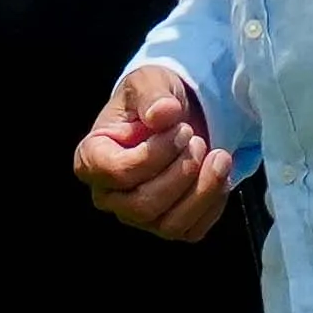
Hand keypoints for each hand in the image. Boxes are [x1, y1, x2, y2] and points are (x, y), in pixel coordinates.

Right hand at [76, 63, 235, 240]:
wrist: (177, 118)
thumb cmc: (152, 101)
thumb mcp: (149, 82)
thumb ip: (152, 94)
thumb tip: (162, 113)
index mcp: (92, 159)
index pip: (116, 173)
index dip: (153, 155)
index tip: (180, 129)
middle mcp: (109, 195)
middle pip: (143, 205)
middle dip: (180, 172)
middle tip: (199, 140)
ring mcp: (138, 216)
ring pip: (169, 224)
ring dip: (202, 190)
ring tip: (219, 155)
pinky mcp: (168, 225)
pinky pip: (192, 230)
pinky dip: (213, 202)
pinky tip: (220, 174)